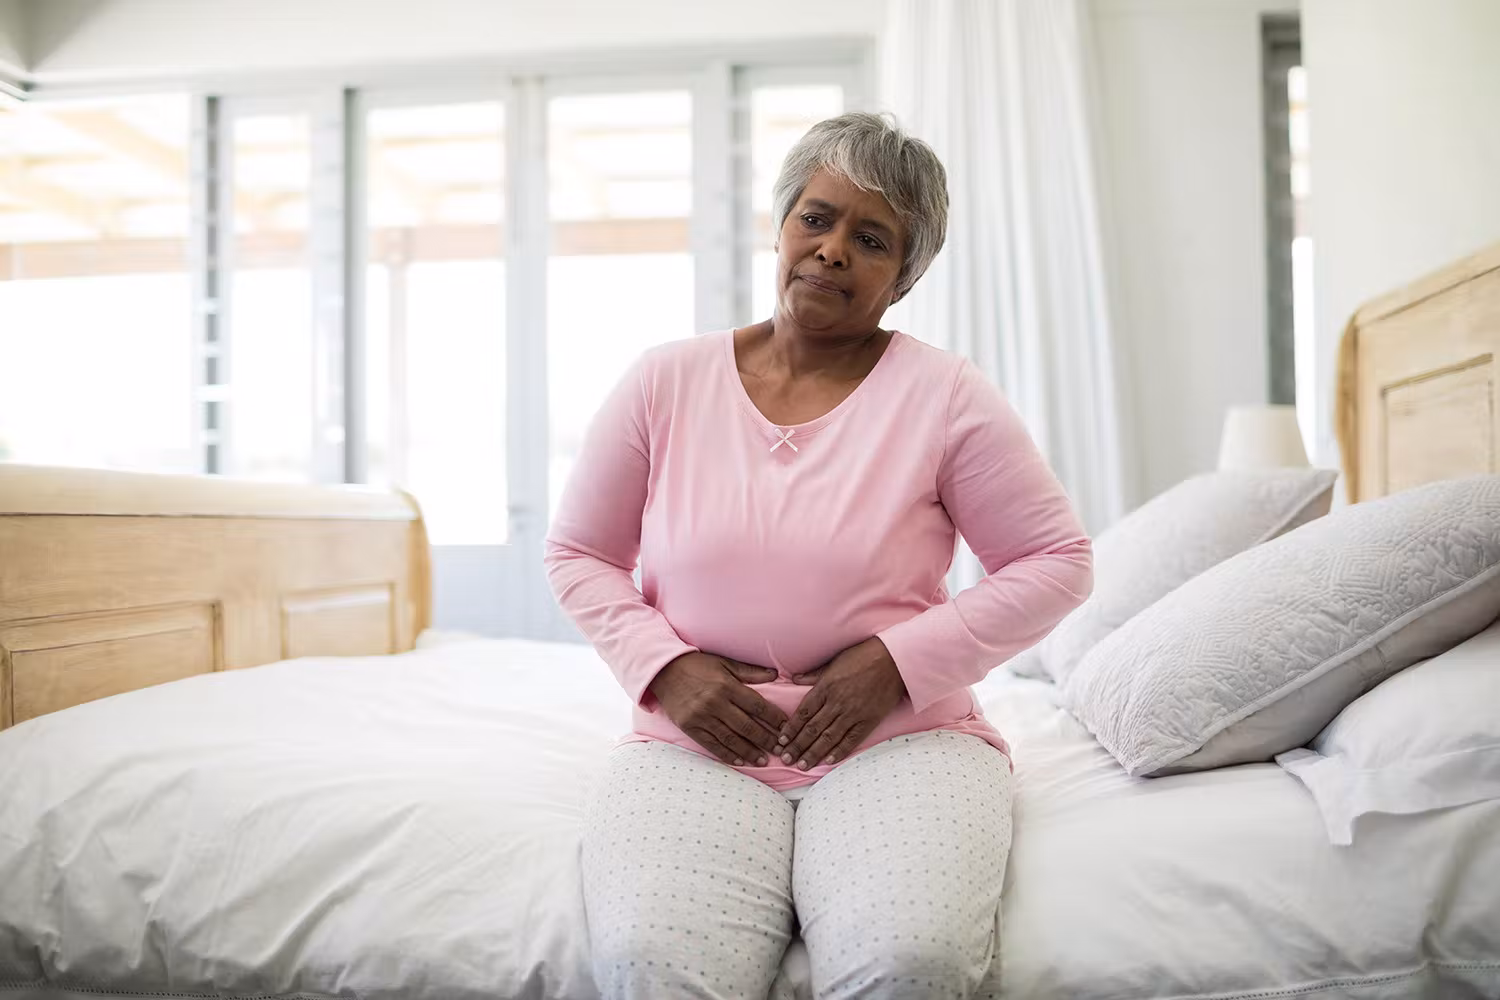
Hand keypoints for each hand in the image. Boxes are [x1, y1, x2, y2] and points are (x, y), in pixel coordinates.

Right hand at [649, 652, 789, 766]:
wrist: (663, 670)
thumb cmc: (697, 665)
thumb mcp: (724, 663)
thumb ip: (750, 672)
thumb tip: (775, 675)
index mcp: (727, 686)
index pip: (757, 705)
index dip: (774, 718)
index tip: (786, 728)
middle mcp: (715, 703)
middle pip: (747, 726)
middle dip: (766, 740)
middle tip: (780, 750)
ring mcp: (702, 717)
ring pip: (731, 739)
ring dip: (749, 751)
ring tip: (763, 760)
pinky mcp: (690, 727)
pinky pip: (712, 745)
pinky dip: (727, 754)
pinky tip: (740, 761)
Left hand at [779, 637, 906, 769]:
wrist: (893, 659)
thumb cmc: (863, 656)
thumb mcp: (834, 661)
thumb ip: (814, 674)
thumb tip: (794, 679)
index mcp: (826, 687)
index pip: (803, 713)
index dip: (791, 729)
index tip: (781, 741)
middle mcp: (836, 702)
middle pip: (812, 728)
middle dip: (797, 745)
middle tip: (786, 759)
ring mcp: (853, 713)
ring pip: (828, 737)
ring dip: (813, 752)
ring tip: (802, 765)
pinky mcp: (869, 720)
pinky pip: (851, 739)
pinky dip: (839, 751)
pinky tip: (828, 761)